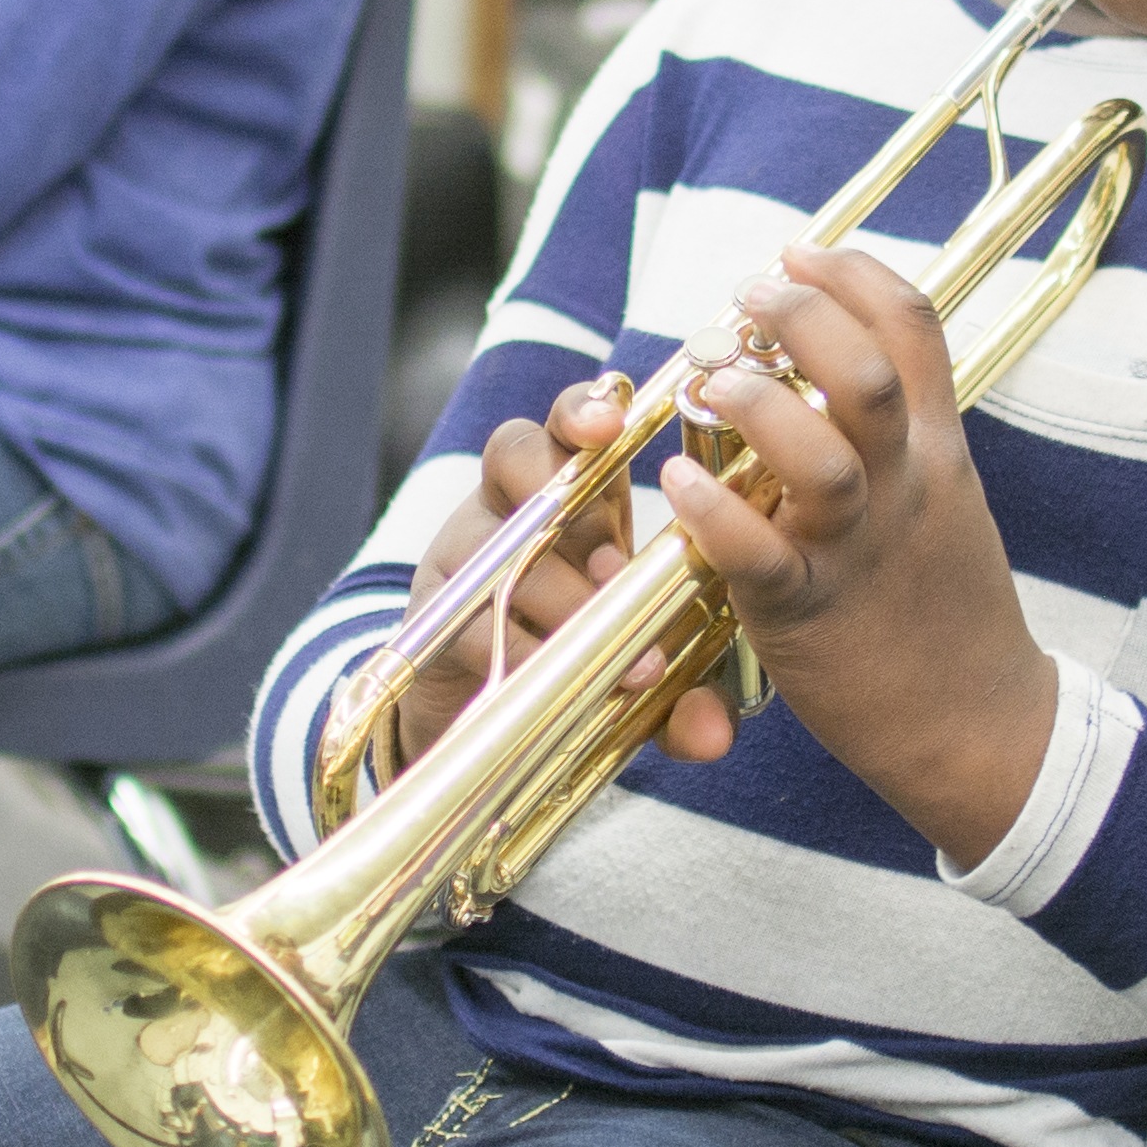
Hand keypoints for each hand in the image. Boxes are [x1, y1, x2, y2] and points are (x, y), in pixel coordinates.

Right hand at [372, 371, 741, 775]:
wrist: (486, 722)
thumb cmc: (580, 661)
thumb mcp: (642, 672)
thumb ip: (682, 698)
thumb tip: (713, 736)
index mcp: (576, 493)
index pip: (573, 423)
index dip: (588, 410)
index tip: (613, 424)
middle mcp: (514, 506)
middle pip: (518, 452)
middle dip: (565, 492)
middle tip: (613, 562)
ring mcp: (466, 553)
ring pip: (497, 537)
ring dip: (554, 587)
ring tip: (595, 627)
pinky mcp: (432, 611)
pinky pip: (470, 617)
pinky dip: (516, 645)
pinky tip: (548, 673)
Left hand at [651, 240, 1056, 863]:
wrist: (982, 728)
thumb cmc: (945, 609)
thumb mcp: (947, 498)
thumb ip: (908, 430)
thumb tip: (842, 364)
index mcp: (937, 450)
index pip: (915, 328)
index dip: (854, 273)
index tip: (798, 251)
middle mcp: (904, 488)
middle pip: (866, 374)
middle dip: (801, 315)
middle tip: (747, 295)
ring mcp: (858, 553)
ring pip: (821, 459)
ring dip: (757, 404)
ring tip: (713, 379)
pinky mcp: (809, 617)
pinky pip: (761, 558)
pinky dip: (714, 515)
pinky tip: (676, 482)